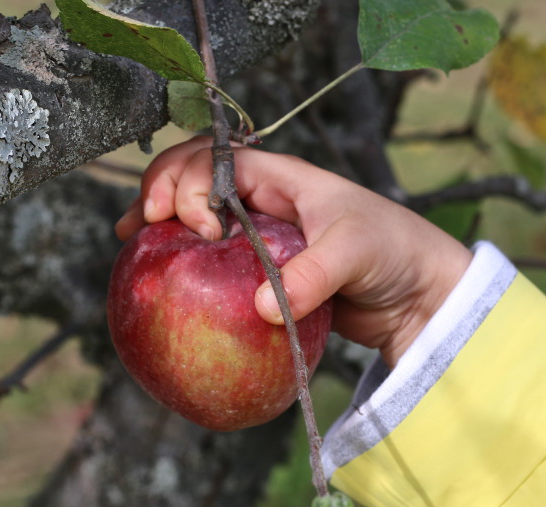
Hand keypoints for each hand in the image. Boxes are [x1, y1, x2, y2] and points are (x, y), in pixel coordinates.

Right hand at [115, 137, 472, 367]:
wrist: (415, 295)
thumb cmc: (393, 252)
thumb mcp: (356, 252)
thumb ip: (311, 276)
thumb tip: (262, 306)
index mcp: (281, 177)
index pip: (215, 160)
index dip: (190, 182)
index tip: (198, 225)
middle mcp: (262, 200)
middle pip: (193, 177)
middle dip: (161, 189)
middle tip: (144, 224)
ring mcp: (257, 236)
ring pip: (196, 215)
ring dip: (160, 221)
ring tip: (130, 239)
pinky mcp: (259, 272)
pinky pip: (212, 259)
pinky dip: (183, 259)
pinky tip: (160, 275)